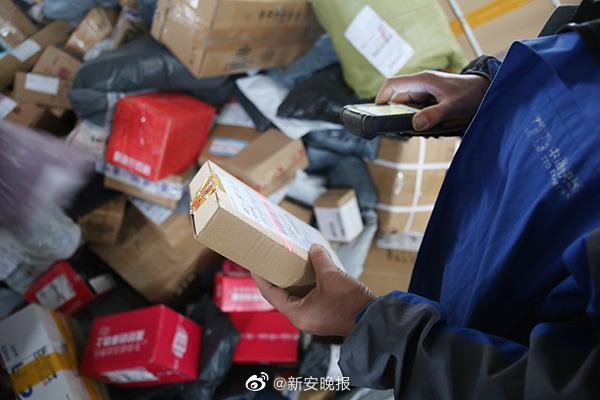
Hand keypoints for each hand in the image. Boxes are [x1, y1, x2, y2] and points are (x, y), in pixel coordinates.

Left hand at [252, 245, 375, 337]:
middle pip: (281, 296)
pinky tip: (310, 272)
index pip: (271, 294)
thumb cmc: (351, 303)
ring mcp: (314, 319)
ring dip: (292, 281)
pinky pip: (308, 299)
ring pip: (296, 297)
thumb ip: (319, 260)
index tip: (254, 265)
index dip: (261, 278)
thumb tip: (314, 249)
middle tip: (271, 260)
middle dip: (277, 278)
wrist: (374, 320)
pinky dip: (306, 286)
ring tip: (289, 263)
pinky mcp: (324, 316)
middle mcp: (302, 319)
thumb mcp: (332, 276)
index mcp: (297, 313)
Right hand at [375, 70, 489, 130]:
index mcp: (422, 80)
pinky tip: (430, 126)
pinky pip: (418, 110)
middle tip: (403, 129)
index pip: (392, 84)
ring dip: (410, 119)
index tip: (376, 112)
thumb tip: (416, 125)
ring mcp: (426, 92)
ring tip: (423, 128)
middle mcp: (421, 84)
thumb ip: (434, 115)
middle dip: (398, 114)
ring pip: (408, 106)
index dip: (381, 97)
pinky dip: (419, 119)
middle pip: (398, 99)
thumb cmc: (471, 93)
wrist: (486, 90)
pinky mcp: (430, 99)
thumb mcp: (452, 106)